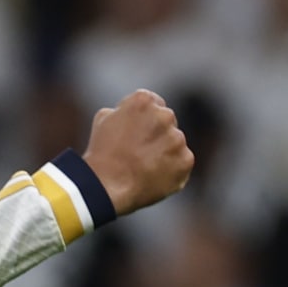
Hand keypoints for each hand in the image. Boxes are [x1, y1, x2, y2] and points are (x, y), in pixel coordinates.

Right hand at [82, 89, 193, 215]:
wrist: (108, 185)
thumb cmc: (102, 153)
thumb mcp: (103, 120)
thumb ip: (124, 110)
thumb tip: (133, 115)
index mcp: (144, 101)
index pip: (152, 103)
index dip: (142, 119)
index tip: (133, 132)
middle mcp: (165, 115)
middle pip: (166, 121)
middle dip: (155, 132)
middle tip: (137, 151)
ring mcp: (177, 138)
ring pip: (174, 142)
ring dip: (163, 151)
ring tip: (142, 166)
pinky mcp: (186, 160)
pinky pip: (181, 162)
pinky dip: (171, 169)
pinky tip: (152, 176)